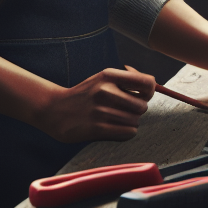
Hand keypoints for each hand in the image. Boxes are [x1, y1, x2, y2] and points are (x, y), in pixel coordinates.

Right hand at [35, 66, 155, 142]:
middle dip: (136, 110)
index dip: (148, 92)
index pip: (148, 82)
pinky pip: (128, 133)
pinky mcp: (97, 128)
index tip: (140, 95)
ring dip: (129, 123)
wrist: (54, 110)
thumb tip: (153, 85)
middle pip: (142, 106)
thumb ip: (127, 80)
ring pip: (135, 121)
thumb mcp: (102, 78)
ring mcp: (101, 110)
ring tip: (115, 119)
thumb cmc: (85, 95)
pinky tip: (113, 128)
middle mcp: (105, 91)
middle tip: (123, 110)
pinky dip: (125, 132)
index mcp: (109, 75)